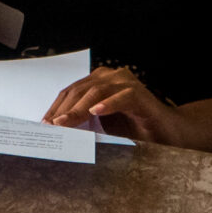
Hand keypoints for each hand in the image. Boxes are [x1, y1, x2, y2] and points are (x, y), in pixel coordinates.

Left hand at [43, 65, 195, 145]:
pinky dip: (108, 104)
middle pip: (80, 89)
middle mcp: (112, 77)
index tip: (43, 124)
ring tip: (65, 122)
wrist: (167, 135)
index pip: (72, 91)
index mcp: (100, 82)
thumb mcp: (102, 126)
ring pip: (96, 91)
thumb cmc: (134, 129)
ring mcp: (127, 83)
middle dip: (63, 108)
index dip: (56, 107)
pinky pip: (122, 97)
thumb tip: (56, 130)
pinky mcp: (140, 95)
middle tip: (50, 125)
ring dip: (79, 108)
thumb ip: (82, 122)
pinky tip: (96, 112)